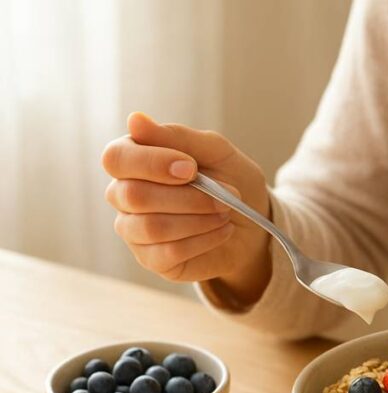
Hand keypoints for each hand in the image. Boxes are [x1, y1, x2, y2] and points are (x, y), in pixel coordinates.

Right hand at [102, 112, 271, 303]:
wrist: (254, 224)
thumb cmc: (231, 182)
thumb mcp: (216, 152)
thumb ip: (179, 137)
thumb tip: (135, 120)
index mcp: (134, 161)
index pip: (116, 159)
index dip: (152, 163)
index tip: (192, 168)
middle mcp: (124, 195)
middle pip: (133, 196)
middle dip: (189, 196)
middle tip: (226, 196)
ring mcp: (134, 231)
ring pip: (152, 227)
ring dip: (200, 219)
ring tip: (225, 213)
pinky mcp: (152, 260)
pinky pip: (168, 252)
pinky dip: (204, 239)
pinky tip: (222, 231)